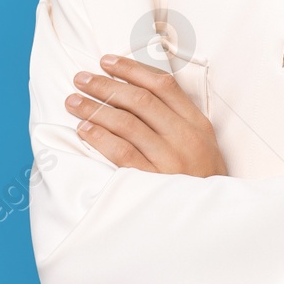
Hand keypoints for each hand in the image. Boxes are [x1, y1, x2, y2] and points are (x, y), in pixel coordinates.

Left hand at [65, 55, 227, 176]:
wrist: (210, 222)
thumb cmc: (199, 180)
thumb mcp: (201, 144)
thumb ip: (177, 118)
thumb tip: (137, 90)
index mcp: (197, 124)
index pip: (163, 85)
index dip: (132, 69)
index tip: (106, 61)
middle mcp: (185, 138)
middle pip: (140, 100)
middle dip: (106, 85)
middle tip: (81, 78)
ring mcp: (170, 160)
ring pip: (128, 124)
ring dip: (96, 109)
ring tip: (73, 102)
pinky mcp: (153, 182)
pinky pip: (122, 153)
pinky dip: (101, 138)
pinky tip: (84, 130)